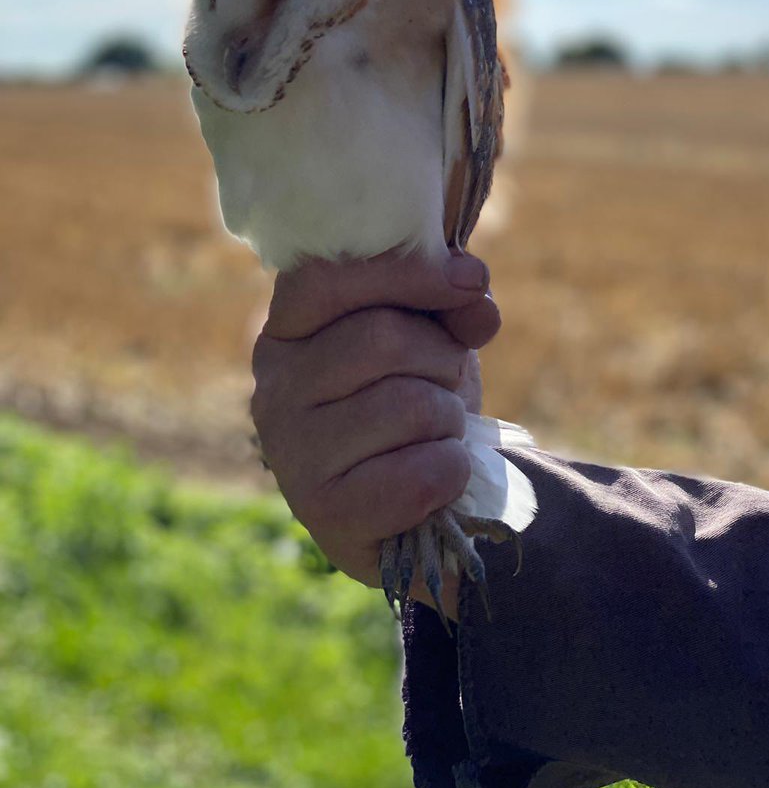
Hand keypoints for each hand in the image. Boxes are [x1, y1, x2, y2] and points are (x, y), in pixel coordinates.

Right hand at [250, 249, 499, 617]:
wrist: (415, 506)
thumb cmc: (415, 401)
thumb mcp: (433, 337)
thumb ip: (451, 302)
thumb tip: (475, 294)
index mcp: (287, 331)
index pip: (324, 279)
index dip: (405, 271)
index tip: (471, 280)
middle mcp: (274, 388)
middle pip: (381, 337)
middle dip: (442, 357)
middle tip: (446, 382)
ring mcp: (292, 455)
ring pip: (409, 406)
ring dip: (450, 419)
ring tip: (436, 434)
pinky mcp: (327, 515)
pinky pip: (421, 474)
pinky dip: (453, 471)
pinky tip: (437, 479)